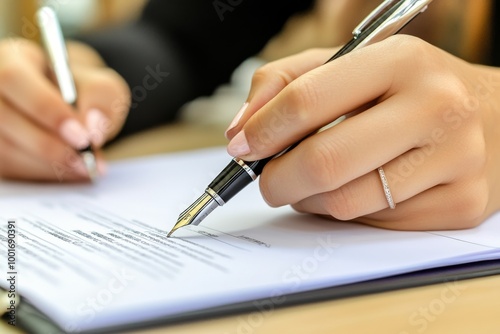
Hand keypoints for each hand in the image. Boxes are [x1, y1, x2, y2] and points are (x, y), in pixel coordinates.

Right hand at [0, 39, 129, 180]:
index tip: (83, 137)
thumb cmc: (82, 92)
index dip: (46, 109)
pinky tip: (69, 171)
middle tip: (85, 160)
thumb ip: (102, 99)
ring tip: (85, 167)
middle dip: (48, 145)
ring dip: (48, 164)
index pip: (14, 78)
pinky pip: (10, 168)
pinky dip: (43, 174)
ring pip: (5, 148)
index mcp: (13, 57)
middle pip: (3, 116)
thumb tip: (93, 129)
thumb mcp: (102, 87)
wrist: (69, 108)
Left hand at [225, 35, 499, 229]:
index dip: (262, 130)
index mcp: (401, 61)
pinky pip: (374, 223)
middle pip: (325, 162)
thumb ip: (284, 84)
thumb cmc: (406, 89)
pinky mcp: (461, 204)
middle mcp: (437, 108)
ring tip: (312, 182)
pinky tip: (356, 190)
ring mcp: (456, 160)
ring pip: (345, 202)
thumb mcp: (348, 64)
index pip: (308, 99)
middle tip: (267, 181)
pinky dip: (347, 212)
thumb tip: (241, 132)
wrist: (490, 114)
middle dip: (277, 179)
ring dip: (310, 199)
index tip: (243, 147)